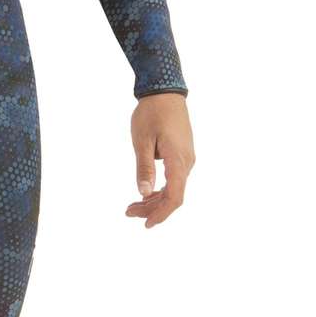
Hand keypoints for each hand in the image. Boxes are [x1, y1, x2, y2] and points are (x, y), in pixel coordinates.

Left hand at [125, 93, 193, 228]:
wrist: (165, 92)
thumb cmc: (152, 114)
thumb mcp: (142, 141)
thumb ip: (144, 168)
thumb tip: (144, 193)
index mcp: (178, 161)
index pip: (174, 197)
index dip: (161, 213)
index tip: (146, 224)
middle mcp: (187, 163)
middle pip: (173, 196)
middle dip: (152, 208)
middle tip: (128, 212)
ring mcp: (186, 159)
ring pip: (173, 188)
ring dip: (154, 199)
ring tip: (133, 205)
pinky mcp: (182, 154)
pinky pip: (174, 178)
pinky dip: (160, 188)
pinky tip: (146, 192)